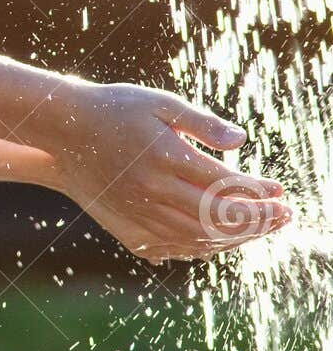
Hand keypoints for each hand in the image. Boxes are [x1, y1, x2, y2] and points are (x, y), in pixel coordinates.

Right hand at [41, 81, 288, 262]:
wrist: (65, 131)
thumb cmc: (117, 109)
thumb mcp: (162, 102)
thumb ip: (202, 123)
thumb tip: (241, 140)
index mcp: (165, 157)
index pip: (225, 184)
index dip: (258, 191)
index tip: (280, 190)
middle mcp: (153, 191)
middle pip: (217, 217)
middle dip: (258, 220)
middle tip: (284, 215)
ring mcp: (138, 213)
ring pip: (198, 238)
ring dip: (235, 237)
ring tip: (261, 229)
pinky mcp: (127, 227)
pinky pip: (173, 247)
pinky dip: (203, 247)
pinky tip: (220, 240)